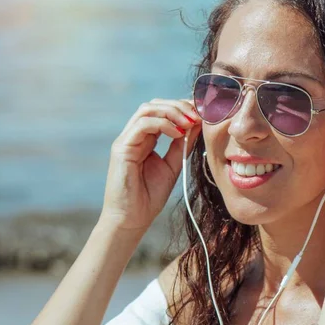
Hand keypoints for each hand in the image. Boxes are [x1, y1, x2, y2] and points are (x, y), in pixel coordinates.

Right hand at [99, 99, 201, 230]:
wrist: (132, 219)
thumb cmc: (150, 196)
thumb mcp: (173, 164)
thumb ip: (183, 144)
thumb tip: (197, 124)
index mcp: (146, 138)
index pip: (162, 111)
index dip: (182, 107)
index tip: (202, 113)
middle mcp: (134, 135)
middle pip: (155, 104)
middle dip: (178, 105)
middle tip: (198, 115)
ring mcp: (126, 139)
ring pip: (147, 109)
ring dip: (172, 111)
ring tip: (190, 122)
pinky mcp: (122, 147)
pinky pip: (142, 124)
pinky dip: (163, 124)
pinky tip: (178, 133)